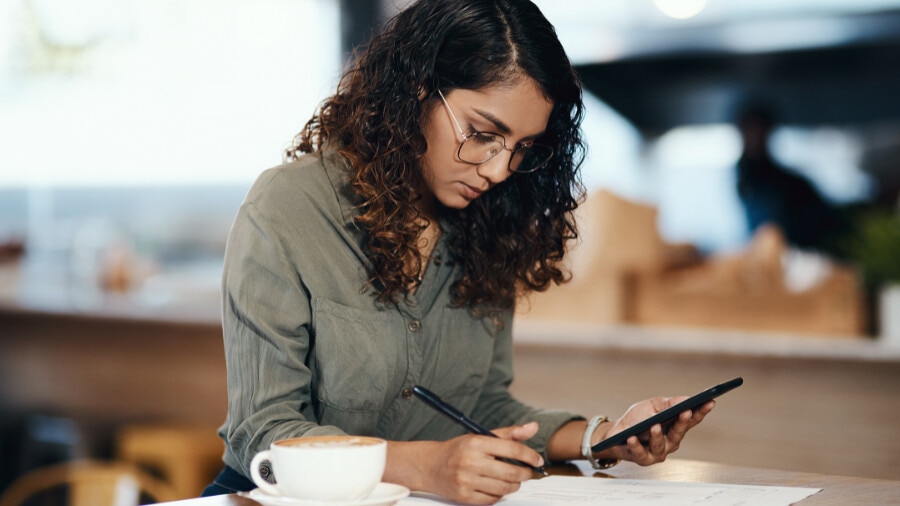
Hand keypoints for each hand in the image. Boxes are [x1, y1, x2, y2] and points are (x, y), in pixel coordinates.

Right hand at [386, 422, 543, 504]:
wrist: (430, 466)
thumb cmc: (457, 450)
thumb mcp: (480, 436)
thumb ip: (509, 433)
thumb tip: (533, 427)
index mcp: (476, 443)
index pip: (512, 449)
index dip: (529, 455)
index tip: (537, 460)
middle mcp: (471, 461)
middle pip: (511, 472)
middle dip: (524, 474)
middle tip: (527, 472)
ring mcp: (466, 481)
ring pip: (504, 488)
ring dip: (514, 485)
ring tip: (513, 480)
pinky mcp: (464, 496)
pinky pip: (492, 500)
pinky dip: (499, 495)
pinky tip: (497, 488)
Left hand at [602, 397, 714, 465]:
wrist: (616, 433)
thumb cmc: (637, 419)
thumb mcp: (652, 406)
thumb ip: (668, 403)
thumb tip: (686, 399)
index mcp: (674, 427)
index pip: (691, 419)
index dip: (701, 411)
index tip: (710, 402)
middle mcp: (670, 441)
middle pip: (679, 432)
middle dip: (683, 422)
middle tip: (686, 411)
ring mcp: (658, 452)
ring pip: (661, 445)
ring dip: (657, 435)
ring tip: (654, 426)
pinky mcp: (643, 459)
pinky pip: (640, 452)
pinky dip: (636, 445)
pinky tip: (632, 438)